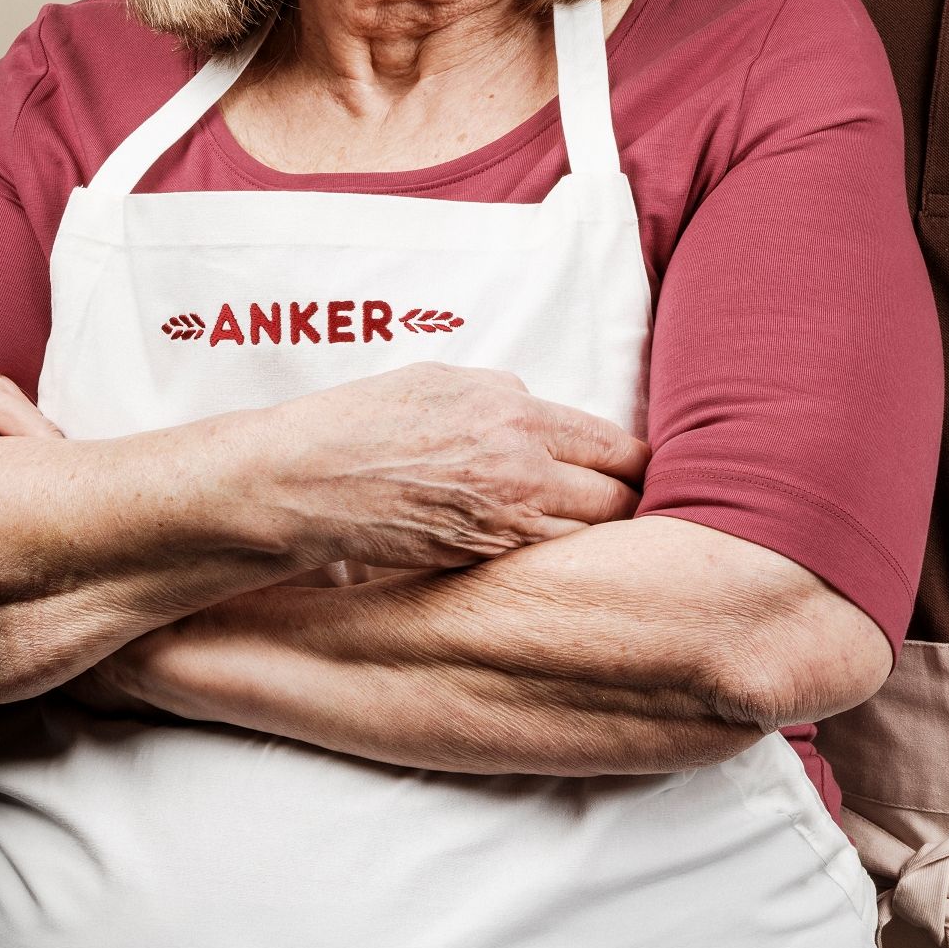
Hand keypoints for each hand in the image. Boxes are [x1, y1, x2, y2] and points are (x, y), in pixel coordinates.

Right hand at [228, 363, 648, 572]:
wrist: (299, 482)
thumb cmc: (363, 423)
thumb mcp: (443, 384)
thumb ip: (506, 399)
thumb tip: (542, 413)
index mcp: (517, 415)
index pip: (615, 446)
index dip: (641, 464)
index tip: (648, 473)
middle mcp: (520, 469)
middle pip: (619, 500)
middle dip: (632, 506)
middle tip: (635, 511)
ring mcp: (501, 521)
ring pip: (588, 541)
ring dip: (599, 540)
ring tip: (606, 542)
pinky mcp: (479, 560)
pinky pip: (542, 562)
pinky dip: (556, 561)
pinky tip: (556, 559)